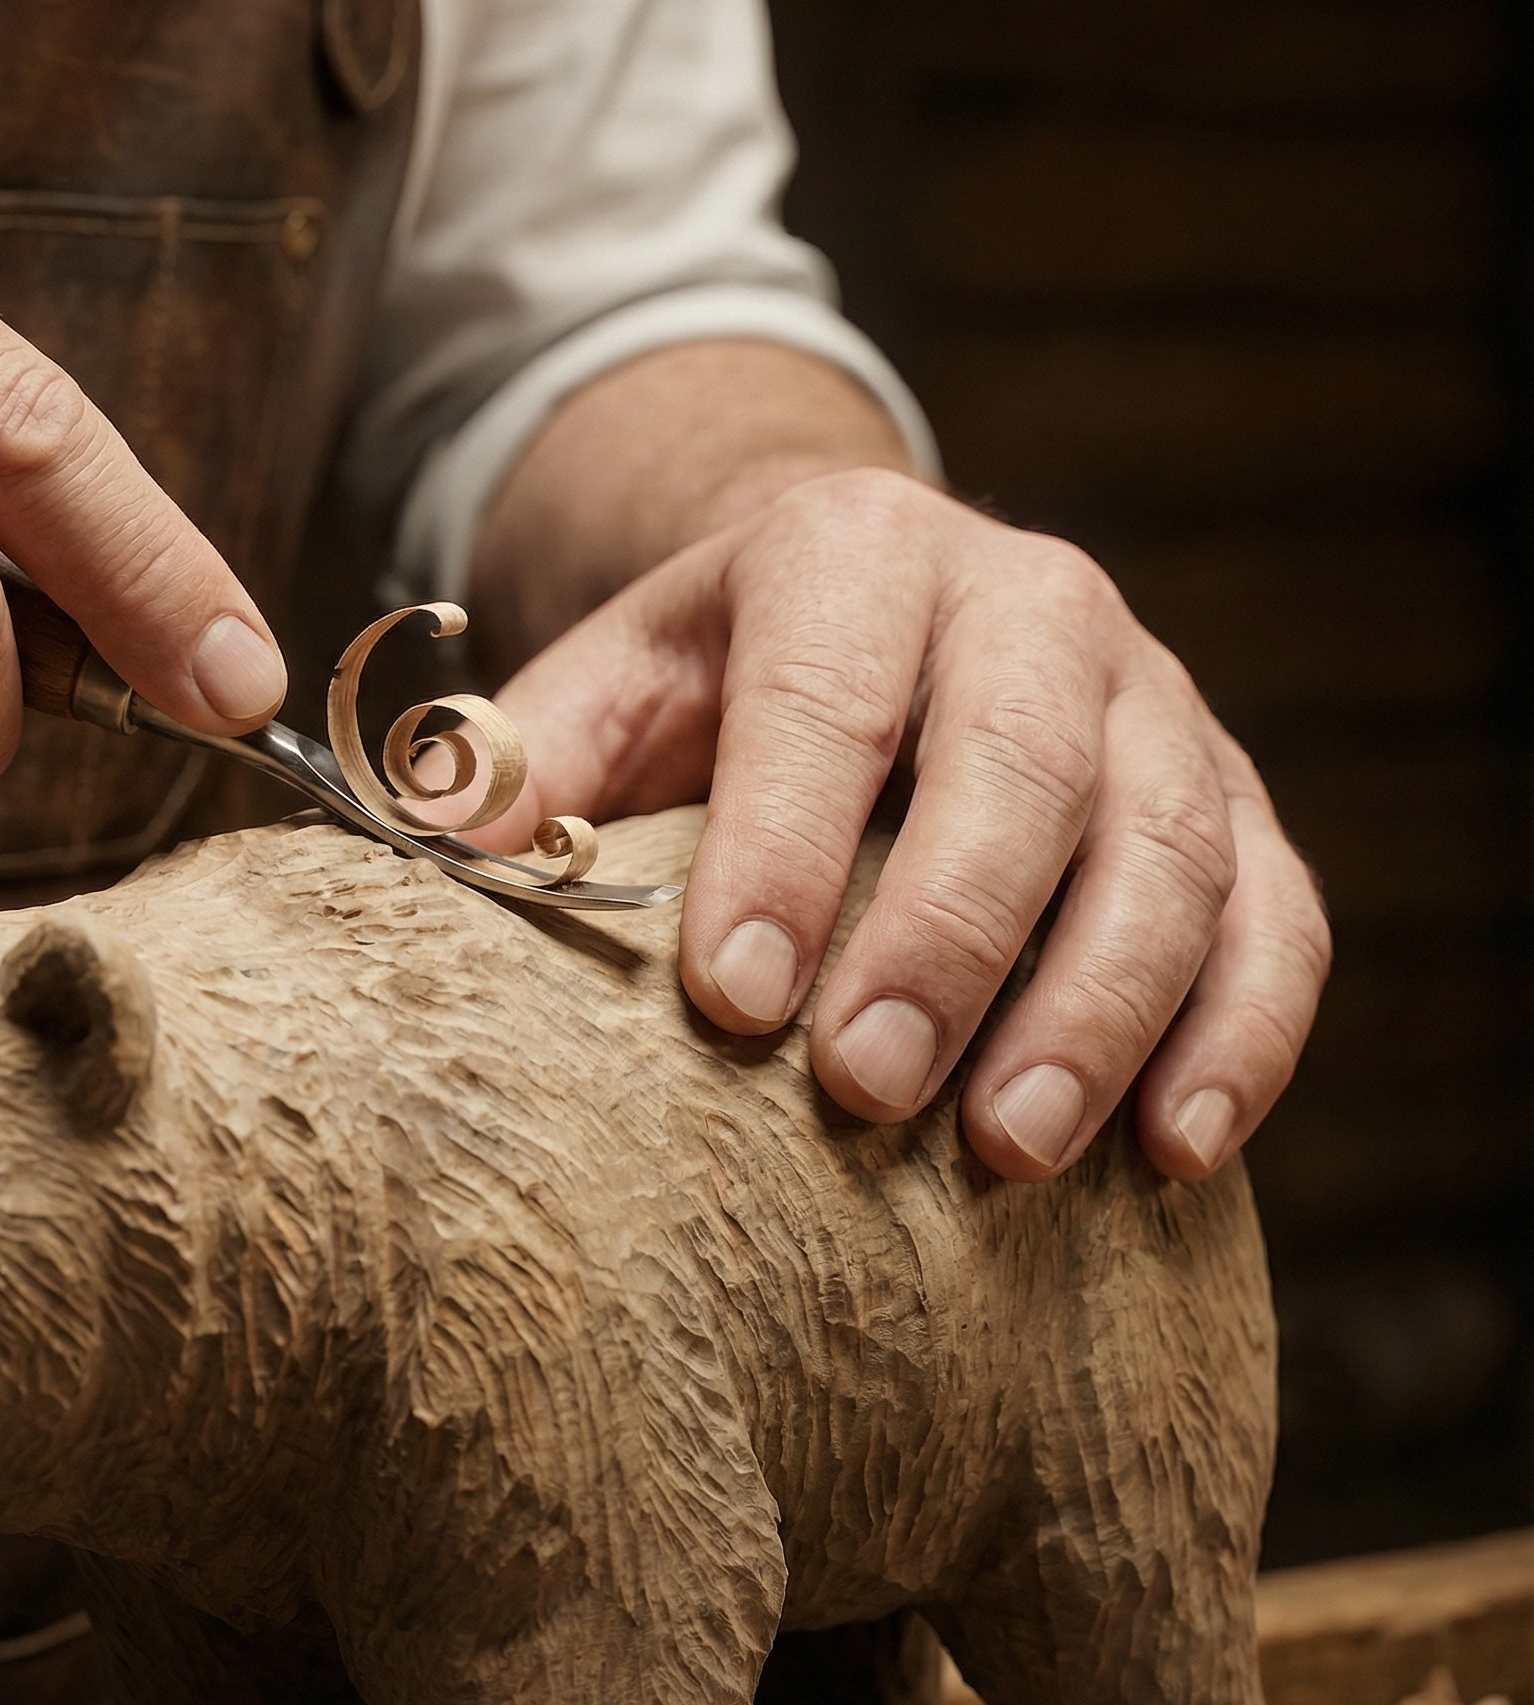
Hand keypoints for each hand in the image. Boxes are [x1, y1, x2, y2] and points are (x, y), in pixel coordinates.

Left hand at [479, 467, 1329, 1182]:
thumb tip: (427, 854)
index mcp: (852, 552)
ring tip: (1014, 1153)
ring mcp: (1153, 697)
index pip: (825, 689)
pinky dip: (1242, 1033)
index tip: (735, 999)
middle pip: (1020, 763)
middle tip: (868, 1094)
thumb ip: (522, 764)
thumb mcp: (607, 686)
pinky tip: (1176, 1151)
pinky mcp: (1234, 797)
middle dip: (946, 938)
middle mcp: (1028, 601)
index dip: (783, 841)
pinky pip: (1278, 912)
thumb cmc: (719, 679)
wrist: (873, 607)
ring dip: (1100, 1008)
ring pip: (1169, 844)